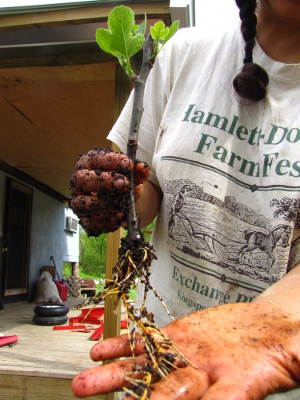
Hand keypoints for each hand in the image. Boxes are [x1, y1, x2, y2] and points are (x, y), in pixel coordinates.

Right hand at [70, 147, 148, 235]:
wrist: (122, 202)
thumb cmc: (121, 182)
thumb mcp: (131, 174)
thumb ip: (137, 170)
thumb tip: (144, 169)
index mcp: (87, 164)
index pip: (94, 158)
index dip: (111, 161)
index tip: (128, 164)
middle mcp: (78, 182)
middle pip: (81, 179)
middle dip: (104, 181)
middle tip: (124, 184)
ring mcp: (78, 201)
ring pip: (82, 203)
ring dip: (104, 203)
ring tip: (122, 203)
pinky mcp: (84, 219)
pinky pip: (90, 222)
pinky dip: (106, 220)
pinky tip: (120, 216)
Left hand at [72, 302, 299, 398]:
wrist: (268, 330)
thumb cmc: (282, 348)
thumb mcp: (296, 355)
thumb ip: (295, 359)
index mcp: (235, 387)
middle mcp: (203, 378)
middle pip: (164, 395)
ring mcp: (187, 356)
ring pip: (147, 368)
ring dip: (114, 376)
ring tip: (84, 383)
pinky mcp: (179, 337)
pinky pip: (148, 343)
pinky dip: (123, 346)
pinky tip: (100, 351)